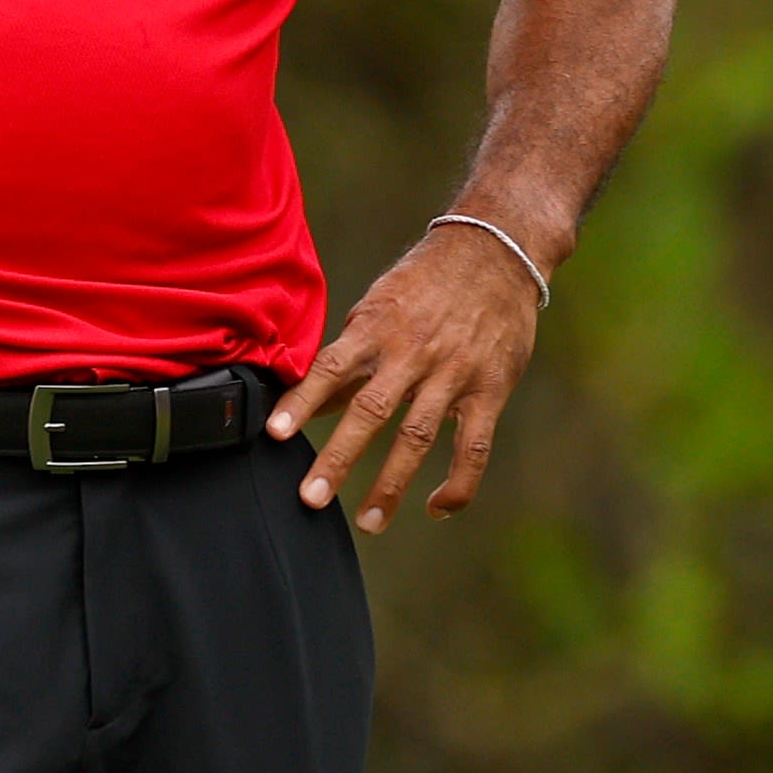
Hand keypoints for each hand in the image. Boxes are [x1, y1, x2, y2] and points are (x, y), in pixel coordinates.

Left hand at [278, 222, 547, 532]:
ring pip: (418, 436)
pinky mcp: (490, 389)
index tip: (275, 433)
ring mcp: (454, 372)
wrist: (497, 250)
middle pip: (372, 410)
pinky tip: (436, 508)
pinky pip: (474, 446)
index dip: (303, 401)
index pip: (332, 367)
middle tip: (310, 497)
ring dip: (391, 483)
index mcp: (378, 326)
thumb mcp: (380, 306)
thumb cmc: (426, 281)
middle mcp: (414, 351)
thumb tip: (302, 402)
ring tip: (369, 521)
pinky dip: (458, 483)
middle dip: (339, 457)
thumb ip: (348, 357)